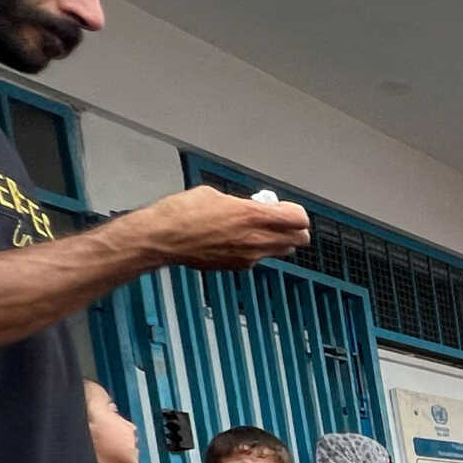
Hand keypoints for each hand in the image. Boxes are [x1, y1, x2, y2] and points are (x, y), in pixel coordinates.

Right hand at [129, 186, 310, 271]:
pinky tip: (238, 240)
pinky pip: (258, 258)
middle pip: (299, 239)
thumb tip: (250, 206)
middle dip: (294, 229)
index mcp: (253, 216)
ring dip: (277, 240)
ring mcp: (249, 256)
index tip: (286, 208)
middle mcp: (256, 239)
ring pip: (281, 251)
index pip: (299, 219)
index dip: (295, 212)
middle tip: (281, 221)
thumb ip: (242, 203)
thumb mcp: (216, 195)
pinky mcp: (237, 266)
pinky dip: (256, 250)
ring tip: (258, 230)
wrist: (163, 238)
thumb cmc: (182, 213)